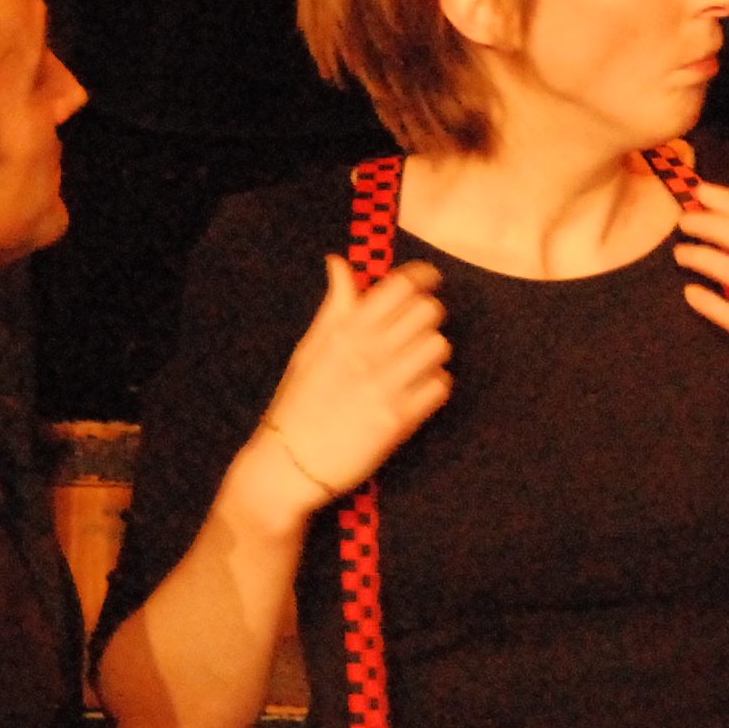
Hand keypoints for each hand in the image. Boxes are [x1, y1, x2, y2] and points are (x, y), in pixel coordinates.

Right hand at [251, 258, 450, 511]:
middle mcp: (367, 352)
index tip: (429, 279)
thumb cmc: (297, 404)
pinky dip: (434, 386)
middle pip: (428, 310)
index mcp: (344, 330)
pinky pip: (440, 386)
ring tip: (416, 363)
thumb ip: (334, 305)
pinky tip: (417, 391)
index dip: (423, 276)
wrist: (288, 465)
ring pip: (439, 346)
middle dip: (428, 315)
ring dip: (433, 352)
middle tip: (417, 329)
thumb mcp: (310, 347)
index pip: (400, 285)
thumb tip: (338, 262)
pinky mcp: (400, 420)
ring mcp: (385, 386)